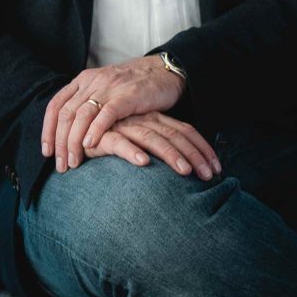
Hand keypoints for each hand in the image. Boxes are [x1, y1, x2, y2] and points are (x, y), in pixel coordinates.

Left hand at [42, 54, 184, 171]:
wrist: (163, 72)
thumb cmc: (133, 88)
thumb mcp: (104, 91)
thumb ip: (87, 105)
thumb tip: (67, 133)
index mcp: (83, 80)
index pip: (56, 105)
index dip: (48, 130)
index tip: (47, 152)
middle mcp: (93, 82)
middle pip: (66, 113)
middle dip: (60, 142)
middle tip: (61, 164)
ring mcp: (109, 87)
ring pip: (82, 115)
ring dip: (74, 141)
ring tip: (74, 161)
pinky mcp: (128, 95)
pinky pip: (106, 113)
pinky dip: (95, 130)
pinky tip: (90, 145)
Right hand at [82, 111, 222, 180]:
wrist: (79, 128)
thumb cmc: (114, 138)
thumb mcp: (142, 141)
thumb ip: (160, 149)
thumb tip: (189, 169)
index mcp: (155, 120)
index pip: (185, 131)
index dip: (202, 149)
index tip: (217, 169)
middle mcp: (143, 120)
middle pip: (174, 136)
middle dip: (194, 156)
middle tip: (208, 176)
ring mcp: (124, 126)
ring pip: (152, 139)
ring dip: (170, 155)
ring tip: (185, 172)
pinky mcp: (103, 135)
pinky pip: (118, 142)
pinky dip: (131, 151)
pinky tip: (143, 163)